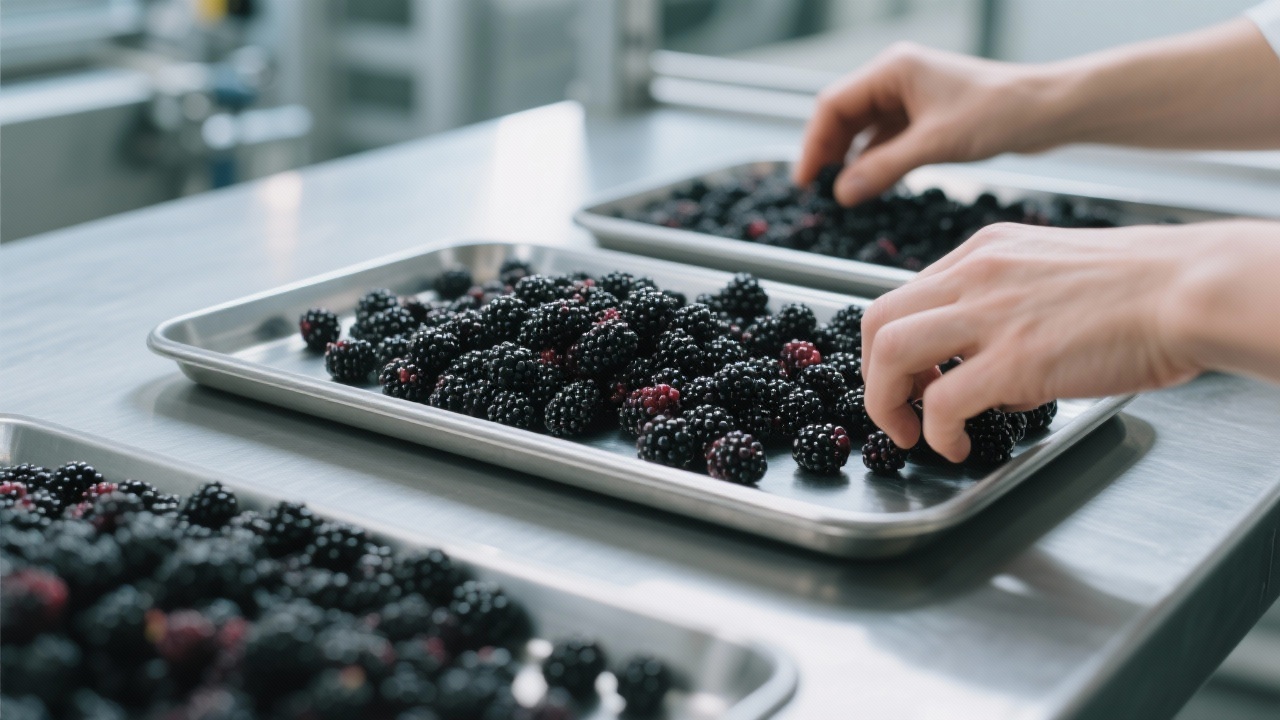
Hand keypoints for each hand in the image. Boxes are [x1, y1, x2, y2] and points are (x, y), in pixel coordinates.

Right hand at [793, 43, 1062, 205]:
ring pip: (863, 128)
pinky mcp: (924, 114)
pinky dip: (875, 160)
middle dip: (829, 151)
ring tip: (844, 191)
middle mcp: (896, 77)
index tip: (806, 179)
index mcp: (893, 70)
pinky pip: (886, 137)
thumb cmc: (1000, 113)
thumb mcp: (934, 144)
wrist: (1047, 111)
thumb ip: (883, 169)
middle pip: (843, 115)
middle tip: (819, 189)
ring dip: (852, 158)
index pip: (833, 104)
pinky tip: (872, 182)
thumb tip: (842, 193)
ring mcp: (910, 95)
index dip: (813, 143)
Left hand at [858, 222, 1246, 462]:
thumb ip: (1010, 305)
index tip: (907, 377)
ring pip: (890, 352)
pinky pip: (941, 401)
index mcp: (985, 251)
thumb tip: (991, 366)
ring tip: (909, 432)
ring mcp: (991, 315)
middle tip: (893, 407)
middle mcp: (976, 275)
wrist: (1191, 288)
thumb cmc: (1146, 286)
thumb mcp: (1055, 270)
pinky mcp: (1015, 359)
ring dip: (884, 402)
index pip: (906, 295)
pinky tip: (954, 444)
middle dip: (872, 373)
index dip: (893, 344)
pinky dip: (935, 431)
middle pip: (877, 319)